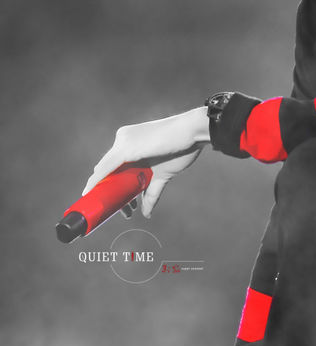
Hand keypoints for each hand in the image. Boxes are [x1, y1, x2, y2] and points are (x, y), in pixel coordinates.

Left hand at [81, 107, 209, 218]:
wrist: (193, 131)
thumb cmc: (183, 147)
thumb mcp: (163, 174)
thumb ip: (152, 192)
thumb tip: (146, 213)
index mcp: (130, 142)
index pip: (114, 165)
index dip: (112, 183)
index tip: (118, 200)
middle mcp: (123, 140)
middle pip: (108, 170)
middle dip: (111, 192)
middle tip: (126, 211)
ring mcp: (123, 142)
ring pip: (105, 171)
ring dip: (107, 192)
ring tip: (123, 211)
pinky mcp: (126, 148)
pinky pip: (105, 168)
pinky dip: (97, 181)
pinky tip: (91, 192)